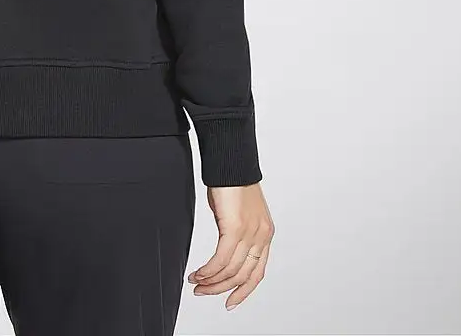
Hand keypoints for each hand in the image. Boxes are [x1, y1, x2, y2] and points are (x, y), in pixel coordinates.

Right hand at [186, 182, 273, 310]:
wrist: (231, 159)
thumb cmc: (232, 181)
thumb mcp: (238, 213)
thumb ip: (235, 233)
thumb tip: (223, 251)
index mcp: (265, 234)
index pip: (257, 273)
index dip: (243, 291)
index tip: (230, 301)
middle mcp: (261, 236)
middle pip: (242, 275)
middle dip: (220, 288)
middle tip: (202, 291)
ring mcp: (250, 232)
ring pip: (231, 270)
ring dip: (211, 281)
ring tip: (196, 283)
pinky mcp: (235, 227)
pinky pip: (221, 259)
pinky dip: (208, 270)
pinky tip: (198, 272)